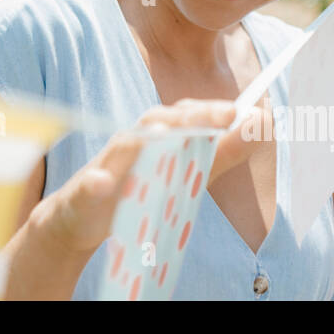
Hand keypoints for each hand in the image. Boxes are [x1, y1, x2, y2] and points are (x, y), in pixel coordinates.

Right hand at [32, 99, 270, 255]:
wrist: (77, 223)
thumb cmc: (133, 194)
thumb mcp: (182, 175)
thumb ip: (217, 155)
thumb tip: (257, 126)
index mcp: (154, 140)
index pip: (181, 117)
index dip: (207, 111)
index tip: (238, 111)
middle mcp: (130, 146)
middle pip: (156, 123)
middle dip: (187, 116)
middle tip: (221, 114)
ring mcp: (104, 168)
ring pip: (122, 147)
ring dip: (142, 139)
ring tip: (164, 133)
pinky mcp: (83, 194)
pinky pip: (87, 186)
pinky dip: (95, 183)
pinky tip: (103, 182)